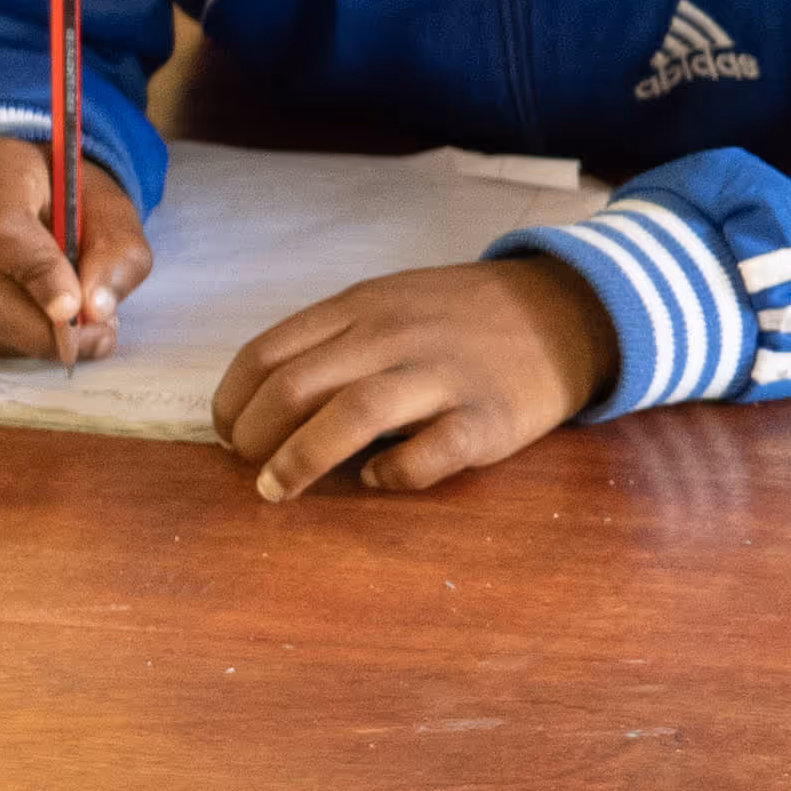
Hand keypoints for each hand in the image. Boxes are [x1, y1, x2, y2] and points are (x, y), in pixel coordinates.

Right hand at [0, 130, 142, 360]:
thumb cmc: (58, 195)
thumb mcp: (106, 204)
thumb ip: (117, 250)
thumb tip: (97, 310)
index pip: (1, 229)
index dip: (40, 276)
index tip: (75, 309)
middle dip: (46, 329)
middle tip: (96, 338)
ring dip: (31, 338)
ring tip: (66, 323)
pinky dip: (7, 340)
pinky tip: (27, 317)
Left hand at [212, 246, 610, 496]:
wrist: (564, 313)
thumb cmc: (461, 317)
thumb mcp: (391, 302)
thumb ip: (335, 339)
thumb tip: (266, 401)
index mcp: (362, 307)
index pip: (269, 352)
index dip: (232, 400)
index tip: (226, 433)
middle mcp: (394, 336)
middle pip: (298, 387)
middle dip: (254, 437)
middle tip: (250, 469)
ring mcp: (443, 376)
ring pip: (352, 416)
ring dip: (301, 460)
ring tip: (278, 489)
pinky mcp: (487, 420)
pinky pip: (428, 454)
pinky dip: (392, 474)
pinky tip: (379, 481)